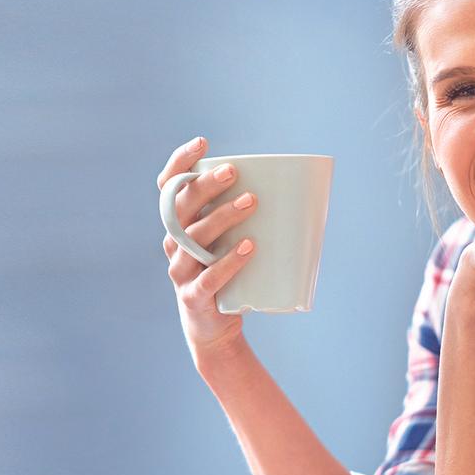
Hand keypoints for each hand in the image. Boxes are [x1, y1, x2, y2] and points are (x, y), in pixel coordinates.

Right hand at [158, 136, 257, 366]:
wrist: (215, 330)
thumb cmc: (229, 276)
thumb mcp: (231, 242)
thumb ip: (250, 219)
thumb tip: (305, 191)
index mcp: (179, 226)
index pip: (169, 187)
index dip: (180, 163)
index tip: (202, 143)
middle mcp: (173, 244)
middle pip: (181, 208)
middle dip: (206, 185)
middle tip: (234, 171)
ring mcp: (180, 272)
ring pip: (194, 239)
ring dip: (222, 217)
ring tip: (252, 202)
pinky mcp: (194, 298)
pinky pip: (209, 278)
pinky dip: (228, 262)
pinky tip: (248, 248)